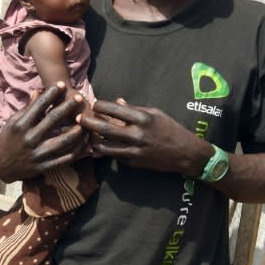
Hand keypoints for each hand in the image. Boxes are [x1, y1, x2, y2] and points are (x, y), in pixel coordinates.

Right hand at [0, 82, 87, 182]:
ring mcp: (38, 153)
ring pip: (63, 140)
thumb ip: (27, 108)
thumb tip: (37, 90)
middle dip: (68, 107)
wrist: (1, 166)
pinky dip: (77, 150)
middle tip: (79, 98)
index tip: (62, 84)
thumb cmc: (7, 140)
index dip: (51, 93)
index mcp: (21, 125)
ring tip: (85, 121)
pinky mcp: (45, 166)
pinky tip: (84, 142)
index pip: (39, 105)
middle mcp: (30, 138)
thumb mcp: (13, 122)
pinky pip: (65, 158)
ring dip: (76, 130)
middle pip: (53, 119)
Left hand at [81, 98, 208, 175]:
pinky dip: (106, 151)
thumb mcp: (155, 113)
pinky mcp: (134, 163)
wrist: (185, 153)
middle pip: (104, 128)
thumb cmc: (170, 129)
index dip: (100, 105)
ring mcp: (135, 151)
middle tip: (79, 119)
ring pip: (104, 146)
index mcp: (142, 118)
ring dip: (92, 140)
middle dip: (88, 122)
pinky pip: (114, 156)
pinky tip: (99, 146)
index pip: (115, 109)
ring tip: (87, 134)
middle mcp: (137, 135)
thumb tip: (117, 100)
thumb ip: (134, 109)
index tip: (94, 103)